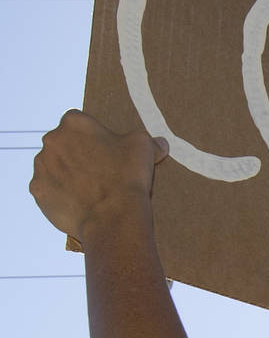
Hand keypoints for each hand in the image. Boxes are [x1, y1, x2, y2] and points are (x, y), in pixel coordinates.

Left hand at [29, 111, 168, 244]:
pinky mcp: (38, 191)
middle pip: (63, 143)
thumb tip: (160, 144)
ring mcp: (41, 167)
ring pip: (54, 166)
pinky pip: (48, 189)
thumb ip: (149, 140)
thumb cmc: (127, 177)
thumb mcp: (144, 148)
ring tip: (90, 188)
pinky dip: (60, 194)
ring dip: (67, 173)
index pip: (79, 121)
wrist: (112, 217)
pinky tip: (80, 201)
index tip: (105, 149)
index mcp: (74, 124)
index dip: (93, 135)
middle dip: (77, 153)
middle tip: (99, 170)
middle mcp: (52, 141)